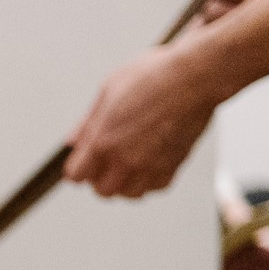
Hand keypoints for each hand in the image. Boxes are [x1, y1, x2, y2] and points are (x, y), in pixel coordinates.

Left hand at [64, 43, 222, 198]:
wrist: (196, 76)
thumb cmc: (154, 76)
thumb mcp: (109, 90)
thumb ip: (87, 122)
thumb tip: (71, 141)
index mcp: (102, 141)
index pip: (76, 176)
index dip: (78, 168)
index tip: (84, 161)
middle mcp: (125, 160)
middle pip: (102, 191)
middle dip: (101, 178)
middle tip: (107, 160)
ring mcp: (151, 165)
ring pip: (130, 194)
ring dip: (126, 182)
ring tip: (129, 162)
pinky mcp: (174, 165)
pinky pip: (156, 187)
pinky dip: (151, 179)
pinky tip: (151, 161)